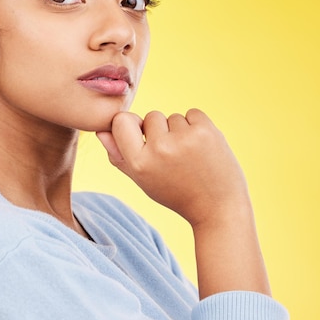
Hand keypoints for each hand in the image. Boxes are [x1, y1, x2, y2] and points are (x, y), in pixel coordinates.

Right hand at [96, 109, 249, 226]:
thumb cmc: (176, 193)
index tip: (143, 137)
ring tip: (190, 156)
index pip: (121, 121)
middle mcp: (159, 149)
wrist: (218, 207)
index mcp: (139, 163)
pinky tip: (202, 147)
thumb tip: (101, 131)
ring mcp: (184, 138)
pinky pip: (193, 113)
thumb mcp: (142, 180)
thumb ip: (118, 156)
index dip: (132, 125)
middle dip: (161, 130)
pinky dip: (197, 126)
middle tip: (174, 157)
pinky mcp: (206, 130)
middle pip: (151, 116)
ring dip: (181, 131)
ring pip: (173, 116)